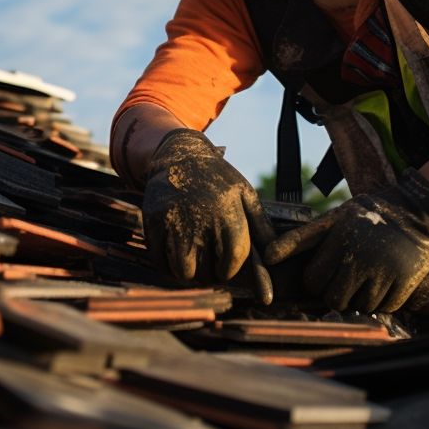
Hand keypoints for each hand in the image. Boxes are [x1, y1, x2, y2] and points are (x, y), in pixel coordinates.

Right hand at [142, 129, 275, 302]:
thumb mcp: (244, 195)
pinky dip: (167, 266)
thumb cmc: (218, 179)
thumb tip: (275, 256)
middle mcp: (201, 221)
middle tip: (208, 264)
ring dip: (189, 273)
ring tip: (193, 261)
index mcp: (228, 215)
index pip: (231, 261)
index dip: (229, 270)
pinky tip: (174, 255)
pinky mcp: (153, 222)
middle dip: (210, 273)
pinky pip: (159, 260)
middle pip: (206, 271)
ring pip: (182, 271)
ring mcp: (174, 222)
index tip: (226, 267)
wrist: (180, 155)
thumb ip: (261, 226)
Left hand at [264, 170, 428, 312]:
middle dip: (335, 292)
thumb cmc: (372, 213)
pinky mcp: (404, 285)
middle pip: (334, 299)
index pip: (313, 282)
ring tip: (367, 276)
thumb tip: (267, 255)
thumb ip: (301, 238)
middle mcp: (360, 260)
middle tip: (346, 277)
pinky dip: (381, 300)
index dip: (317, 280)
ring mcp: (384, 274)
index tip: (327, 271)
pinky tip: (383, 281)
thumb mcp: (336, 218)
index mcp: (340, 242)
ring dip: (359, 297)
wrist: (423, 210)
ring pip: (358, 306)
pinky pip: (383, 307)